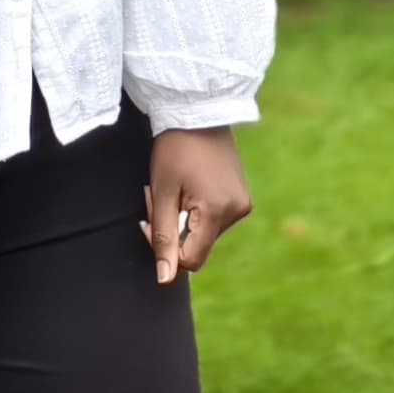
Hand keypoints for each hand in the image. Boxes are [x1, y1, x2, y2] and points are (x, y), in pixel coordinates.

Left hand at [143, 127, 252, 283]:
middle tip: (157, 195)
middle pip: (197, 246)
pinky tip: (188, 186)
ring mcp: (243, 204)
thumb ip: (163, 238)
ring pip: (204, 233)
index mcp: (218, 212)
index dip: (165, 248)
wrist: (199, 112)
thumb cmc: (175, 149)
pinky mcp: (242, 198)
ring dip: (183, 218)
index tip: (150, 219)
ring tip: (174, 187)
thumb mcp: (162, 193)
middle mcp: (237, 212)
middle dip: (172, 228)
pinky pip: (214, 219)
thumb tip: (164, 279)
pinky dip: (196, 211)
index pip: (190, 259)